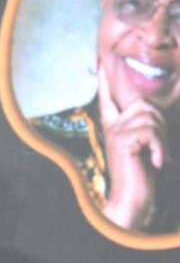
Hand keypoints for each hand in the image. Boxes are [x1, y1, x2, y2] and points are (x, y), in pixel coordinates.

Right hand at [98, 68, 169, 229]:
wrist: (133, 198)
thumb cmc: (141, 174)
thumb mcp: (142, 145)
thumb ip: (143, 126)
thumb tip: (149, 107)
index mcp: (113, 126)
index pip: (108, 98)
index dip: (105, 81)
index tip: (100, 64)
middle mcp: (112, 127)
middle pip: (144, 105)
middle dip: (160, 123)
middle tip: (158, 147)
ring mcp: (117, 133)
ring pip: (151, 118)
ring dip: (162, 139)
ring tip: (156, 157)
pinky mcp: (124, 141)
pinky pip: (152, 132)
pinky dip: (160, 148)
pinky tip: (156, 163)